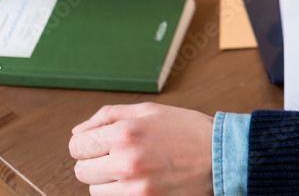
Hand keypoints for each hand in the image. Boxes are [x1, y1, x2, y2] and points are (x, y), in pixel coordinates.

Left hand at [70, 103, 212, 194]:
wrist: (221, 156)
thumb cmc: (188, 131)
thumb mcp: (151, 110)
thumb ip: (110, 116)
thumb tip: (78, 132)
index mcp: (125, 133)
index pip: (77, 146)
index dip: (86, 144)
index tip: (99, 145)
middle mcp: (125, 162)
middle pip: (82, 170)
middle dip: (96, 163)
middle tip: (119, 156)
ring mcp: (133, 188)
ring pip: (94, 190)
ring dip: (108, 181)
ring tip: (134, 169)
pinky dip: (121, 193)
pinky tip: (140, 181)